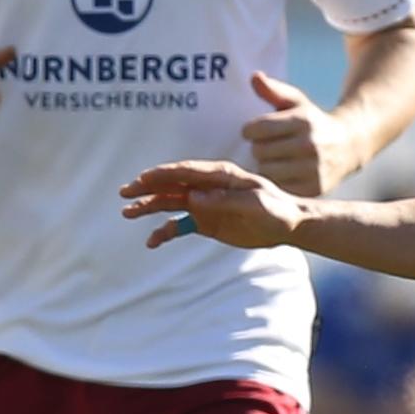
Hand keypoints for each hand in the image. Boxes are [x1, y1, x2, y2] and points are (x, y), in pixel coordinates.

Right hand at [122, 159, 309, 250]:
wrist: (289, 225)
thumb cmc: (277, 210)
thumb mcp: (255, 204)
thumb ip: (225, 201)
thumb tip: (194, 198)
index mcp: (220, 176)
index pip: (186, 171)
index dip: (162, 174)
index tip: (142, 180)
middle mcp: (208, 187)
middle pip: (172, 185)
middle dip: (147, 188)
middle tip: (125, 194)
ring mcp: (205, 204)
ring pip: (170, 203)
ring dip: (149, 207)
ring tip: (127, 213)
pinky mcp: (206, 221)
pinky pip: (180, 225)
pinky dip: (164, 232)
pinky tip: (151, 241)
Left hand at [238, 72, 367, 196]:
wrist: (348, 146)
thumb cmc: (312, 121)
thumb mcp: (296, 101)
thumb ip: (273, 90)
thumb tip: (254, 76)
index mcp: (302, 121)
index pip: (256, 128)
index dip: (251, 130)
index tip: (257, 131)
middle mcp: (309, 145)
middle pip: (258, 151)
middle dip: (258, 148)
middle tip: (268, 147)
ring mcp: (312, 169)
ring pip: (265, 171)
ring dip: (265, 166)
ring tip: (275, 161)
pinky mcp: (313, 189)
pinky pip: (278, 189)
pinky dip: (276, 183)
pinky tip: (282, 174)